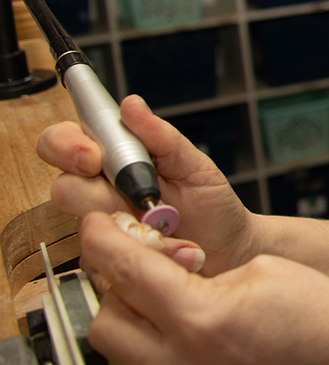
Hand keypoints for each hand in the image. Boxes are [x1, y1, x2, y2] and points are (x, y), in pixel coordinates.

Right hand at [37, 95, 254, 273]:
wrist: (228, 247)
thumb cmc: (211, 202)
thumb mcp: (194, 164)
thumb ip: (162, 136)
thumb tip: (131, 105)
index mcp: (116, 156)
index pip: (65, 141)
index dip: (67, 146)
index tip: (92, 156)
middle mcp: (102, 190)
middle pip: (63, 185)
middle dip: (83, 187)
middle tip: (122, 193)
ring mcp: (104, 225)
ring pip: (80, 222)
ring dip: (121, 220)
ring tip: (161, 219)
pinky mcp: (109, 259)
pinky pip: (100, 259)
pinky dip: (136, 249)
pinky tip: (164, 242)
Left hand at [80, 212, 328, 364]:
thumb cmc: (320, 318)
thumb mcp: (261, 269)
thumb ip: (198, 267)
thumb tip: (162, 266)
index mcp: (200, 318)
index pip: (127, 269)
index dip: (105, 237)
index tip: (99, 222)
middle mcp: (180, 362)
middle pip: (107, 316)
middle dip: (114, 282)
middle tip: (138, 256)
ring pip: (118, 349)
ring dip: (129, 314)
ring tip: (163, 293)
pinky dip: (148, 341)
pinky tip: (177, 323)